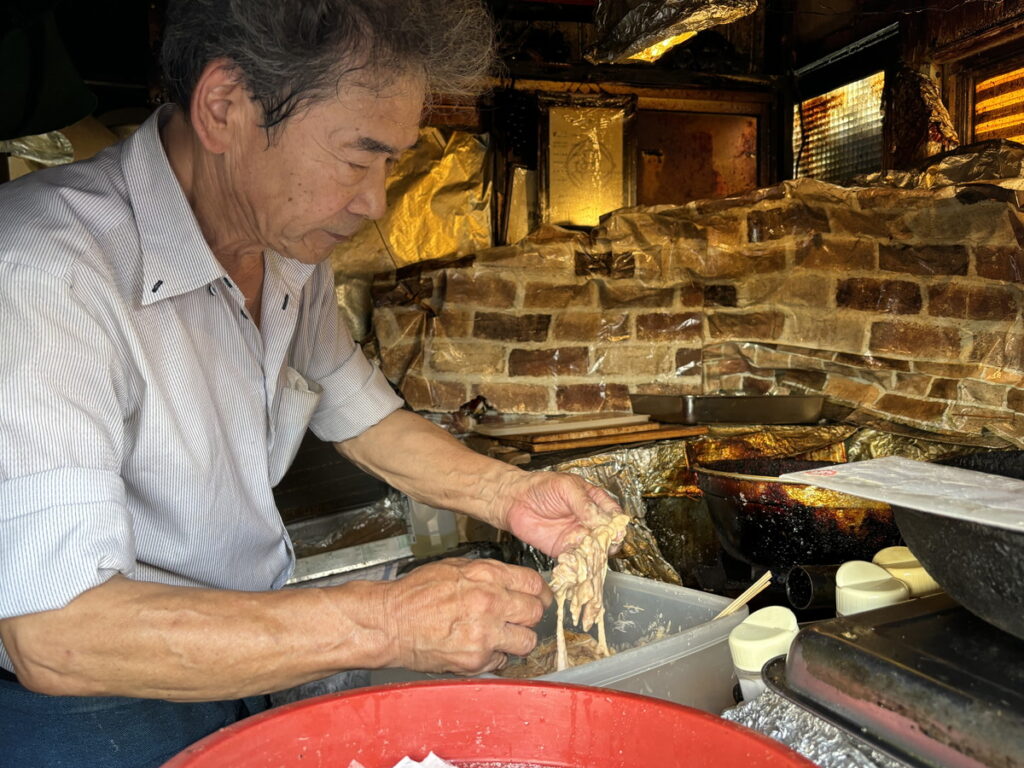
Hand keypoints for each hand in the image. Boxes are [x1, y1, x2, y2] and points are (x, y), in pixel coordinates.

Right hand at [381, 558, 551, 674]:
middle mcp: (490, 603)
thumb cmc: (415, 594)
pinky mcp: (476, 659)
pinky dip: (494, 656)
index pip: (534, 583)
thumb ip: (487, 574)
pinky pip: (502, 660)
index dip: (539, 592)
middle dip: (530, 616)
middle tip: (519, 618)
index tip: (538, 598)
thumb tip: (510, 581)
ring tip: (501, 636)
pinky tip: (479, 647)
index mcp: (486, 576)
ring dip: (517, 639)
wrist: (390, 622)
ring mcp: (485, 633)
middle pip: (535, 612)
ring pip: (527, 641)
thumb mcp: (454, 568)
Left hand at [496, 471, 624, 557]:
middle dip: (608, 543)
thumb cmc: (540, 487)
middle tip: (602, 546)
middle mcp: (589, 521)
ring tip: (591, 557)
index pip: (614, 515)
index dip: (617, 524)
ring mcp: (578, 536)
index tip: (615, 531)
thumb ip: (584, 503)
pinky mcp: (564, 550)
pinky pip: (577, 560)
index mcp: (594, 501)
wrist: (514, 500)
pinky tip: (578, 564)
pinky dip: (580, 565)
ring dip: (596, 556)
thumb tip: (602, 521)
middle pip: (608, 536)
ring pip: (595, 550)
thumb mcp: (566, 487)